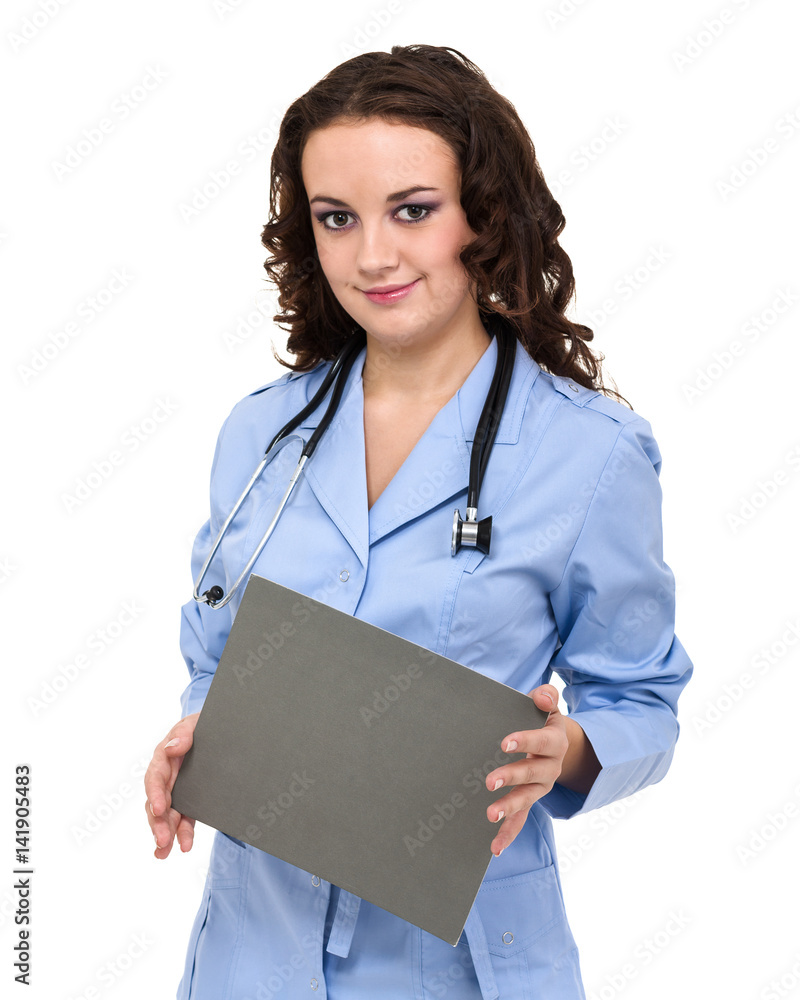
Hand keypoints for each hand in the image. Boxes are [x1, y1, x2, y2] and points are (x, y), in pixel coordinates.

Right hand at [144, 712, 199, 858]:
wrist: (221, 730)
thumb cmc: (206, 724)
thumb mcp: (197, 722)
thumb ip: (184, 732)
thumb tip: (171, 748)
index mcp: (165, 756)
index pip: (156, 777)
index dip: (155, 793)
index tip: (158, 808)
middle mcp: (167, 775)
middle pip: (156, 801)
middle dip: (158, 822)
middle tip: (162, 839)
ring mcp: (176, 789)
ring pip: (165, 815)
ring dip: (164, 833)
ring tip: (164, 851)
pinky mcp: (189, 800)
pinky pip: (183, 819)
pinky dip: (182, 833)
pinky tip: (183, 847)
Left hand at [484, 684, 567, 856]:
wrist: (555, 742)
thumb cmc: (542, 719)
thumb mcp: (548, 705)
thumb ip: (547, 696)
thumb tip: (541, 695)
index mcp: (555, 742)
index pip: (541, 742)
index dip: (525, 741)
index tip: (504, 743)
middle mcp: (550, 767)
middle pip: (533, 773)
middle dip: (512, 777)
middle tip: (489, 781)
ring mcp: (540, 786)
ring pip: (527, 799)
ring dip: (509, 807)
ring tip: (490, 815)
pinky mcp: (530, 799)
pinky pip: (522, 818)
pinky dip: (509, 832)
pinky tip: (495, 847)